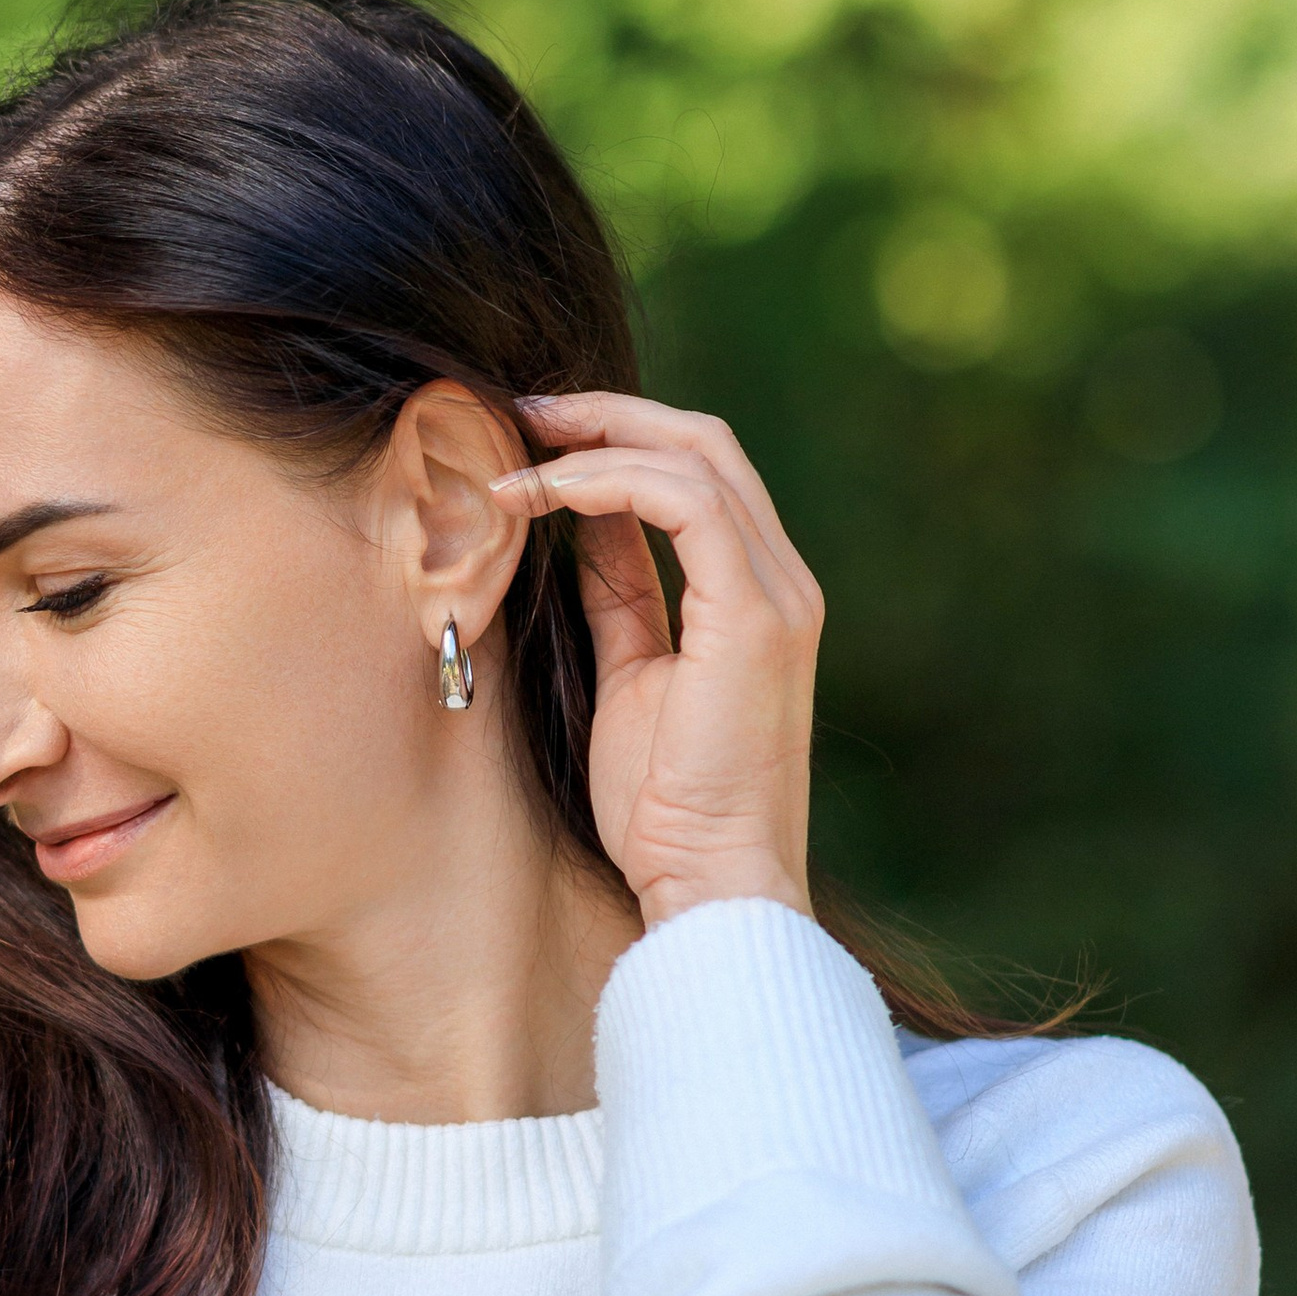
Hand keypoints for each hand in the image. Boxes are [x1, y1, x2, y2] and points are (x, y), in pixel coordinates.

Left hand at [491, 394, 820, 931]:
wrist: (709, 881)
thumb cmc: (665, 807)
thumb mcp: (630, 673)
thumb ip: (621, 593)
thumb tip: (582, 524)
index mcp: (757, 591)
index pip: (697, 473)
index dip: (615, 439)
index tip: (532, 441)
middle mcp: (781, 579)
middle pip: (703, 442)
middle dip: (606, 414)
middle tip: (520, 414)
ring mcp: (779, 593)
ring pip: (696, 456)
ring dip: (595, 441)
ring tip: (515, 455)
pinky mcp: (758, 616)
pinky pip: (685, 503)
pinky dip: (607, 482)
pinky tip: (541, 495)